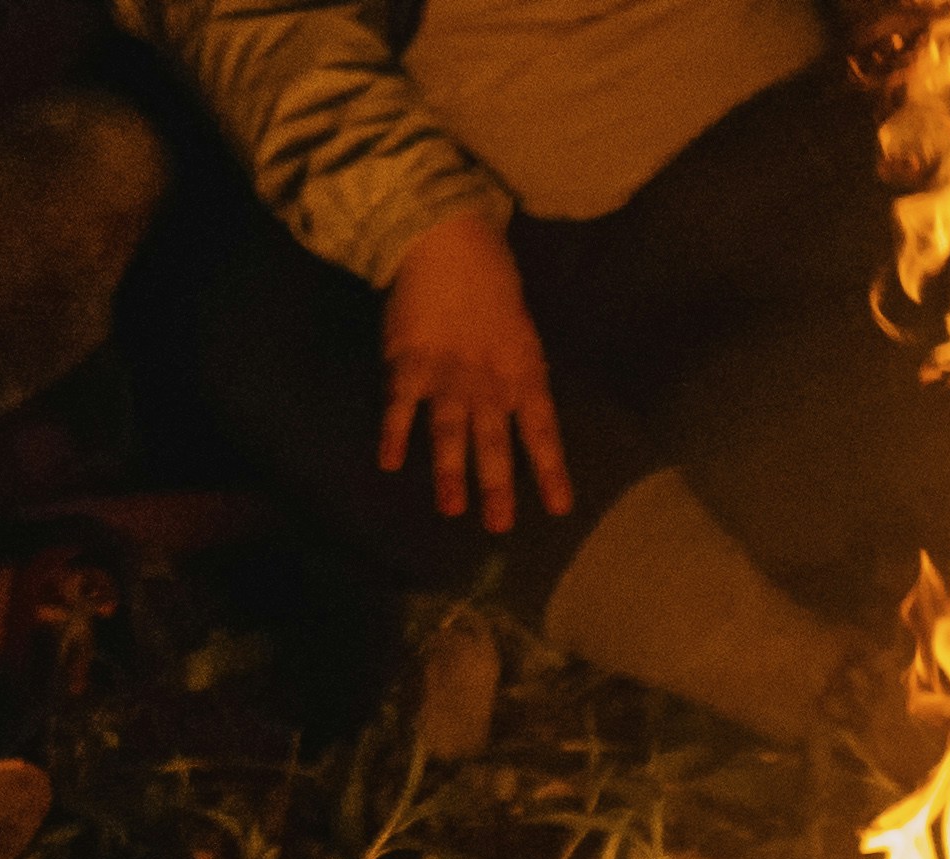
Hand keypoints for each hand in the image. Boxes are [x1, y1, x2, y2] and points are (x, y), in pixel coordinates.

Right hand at [382, 211, 570, 533]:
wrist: (445, 241)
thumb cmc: (489, 277)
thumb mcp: (518, 327)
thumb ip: (516, 369)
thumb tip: (515, 405)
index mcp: (523, 371)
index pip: (542, 432)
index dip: (550, 471)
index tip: (559, 509)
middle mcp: (488, 383)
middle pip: (495, 445)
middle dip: (497, 488)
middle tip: (500, 526)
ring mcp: (446, 378)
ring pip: (450, 437)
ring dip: (451, 475)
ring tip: (452, 510)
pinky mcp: (408, 366)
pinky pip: (400, 410)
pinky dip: (394, 437)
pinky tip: (390, 463)